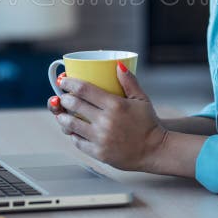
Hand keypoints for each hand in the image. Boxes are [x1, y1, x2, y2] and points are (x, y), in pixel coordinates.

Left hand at [46, 63, 167, 171]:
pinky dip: (73, 134)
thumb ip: (129, 81)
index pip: (84, 89)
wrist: (155, 151)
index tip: (63, 80)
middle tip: (63, 97)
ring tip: (63, 114)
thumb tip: (118, 65)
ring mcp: (100, 138)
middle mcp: (105, 121)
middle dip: (64, 99)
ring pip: (70, 124)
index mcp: (115, 105)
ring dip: (62, 117)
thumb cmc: (148, 124)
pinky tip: (74, 130)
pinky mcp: (98, 153)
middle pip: (74, 105)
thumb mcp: (141, 99)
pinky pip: (77, 141)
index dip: (69, 83)